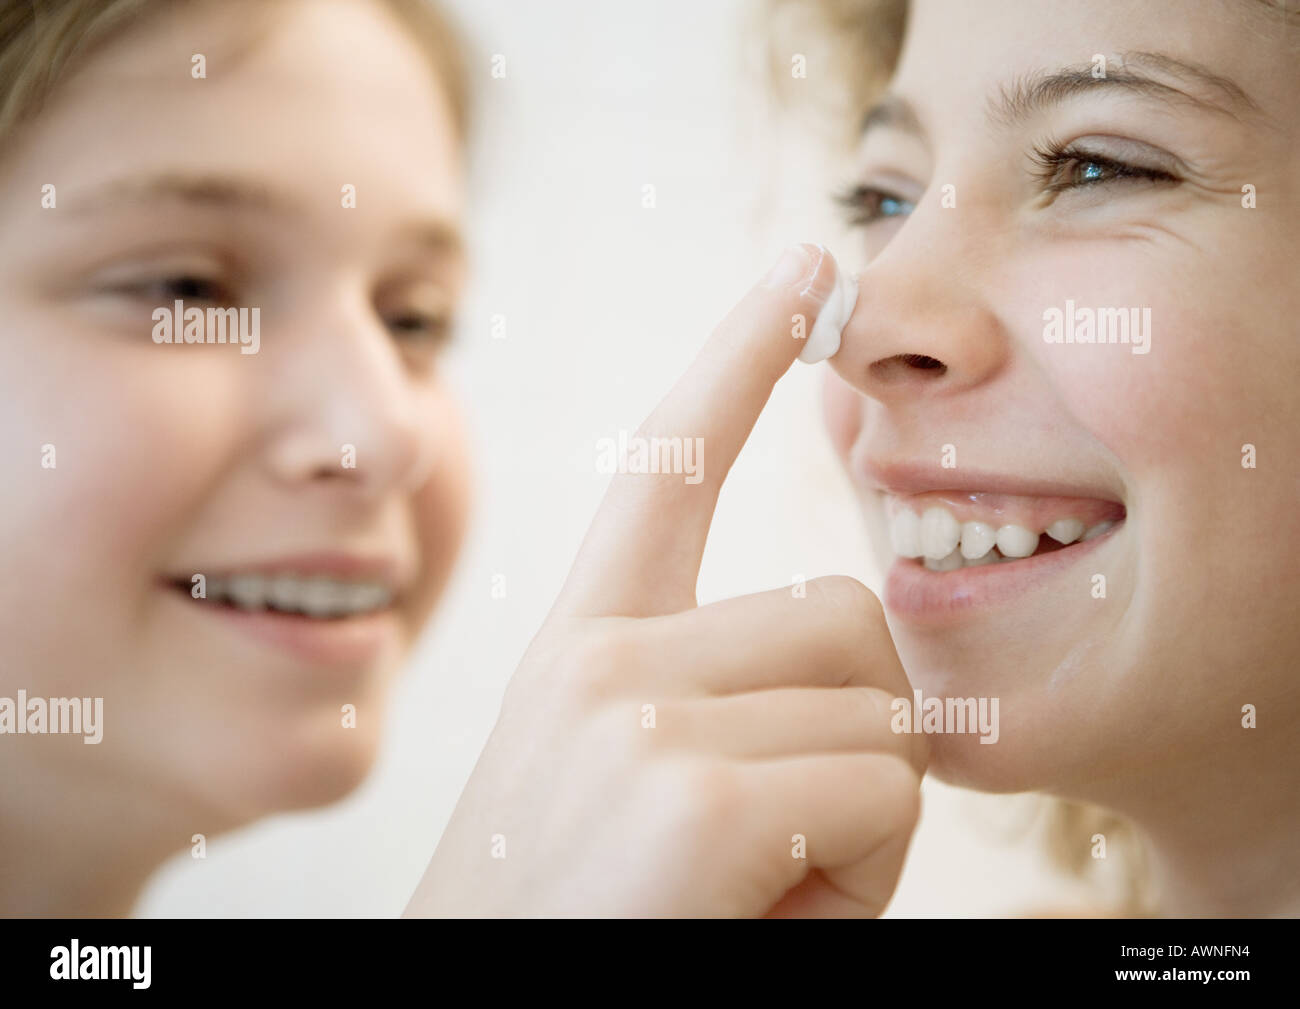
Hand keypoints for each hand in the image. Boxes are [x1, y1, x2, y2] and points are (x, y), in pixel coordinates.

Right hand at [406, 244, 926, 916]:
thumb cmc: (589, 925)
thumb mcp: (626, 791)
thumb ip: (715, 698)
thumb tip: (854, 653)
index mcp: (580, 654)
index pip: (667, 465)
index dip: (741, 353)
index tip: (807, 266)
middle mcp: (596, 663)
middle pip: (844, 615)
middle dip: (853, 733)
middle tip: (770, 845)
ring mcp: (637, 722)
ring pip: (880, 708)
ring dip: (860, 813)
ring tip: (757, 889)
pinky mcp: (694, 799)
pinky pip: (883, 790)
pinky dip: (863, 877)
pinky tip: (760, 918)